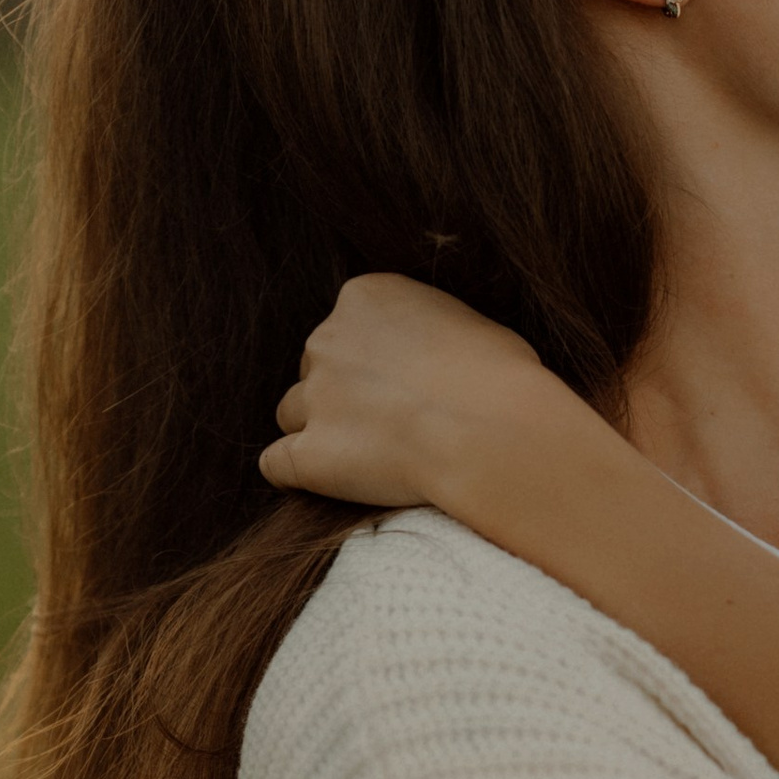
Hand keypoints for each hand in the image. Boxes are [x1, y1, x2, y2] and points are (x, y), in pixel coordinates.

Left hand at [261, 274, 573, 516]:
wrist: (492, 433)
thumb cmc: (503, 380)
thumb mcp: (473, 328)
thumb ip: (433, 335)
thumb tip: (439, 361)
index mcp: (367, 296)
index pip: (347, 327)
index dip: (373, 363)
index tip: (403, 388)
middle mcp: (329, 338)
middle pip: (315, 369)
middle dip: (343, 395)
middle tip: (389, 426)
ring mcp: (315, 397)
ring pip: (292, 412)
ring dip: (319, 432)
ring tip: (366, 458)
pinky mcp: (309, 455)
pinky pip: (275, 464)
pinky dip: (294, 473)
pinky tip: (323, 482)